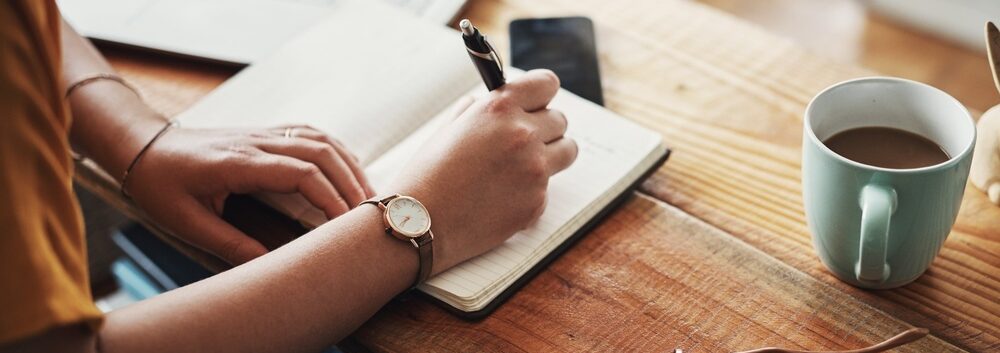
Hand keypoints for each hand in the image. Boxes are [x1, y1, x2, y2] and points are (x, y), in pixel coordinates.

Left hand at [125, 125, 373, 264]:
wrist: (142, 147)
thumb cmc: (160, 185)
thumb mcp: (186, 222)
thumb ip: (229, 244)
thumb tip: (269, 267)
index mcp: (237, 163)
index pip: (300, 173)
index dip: (329, 197)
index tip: (344, 224)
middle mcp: (255, 142)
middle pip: (320, 152)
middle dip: (350, 182)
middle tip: (368, 213)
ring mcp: (261, 133)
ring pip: (319, 139)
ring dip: (348, 164)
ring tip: (367, 193)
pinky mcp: (263, 132)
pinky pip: (309, 133)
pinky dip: (335, 149)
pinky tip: (347, 167)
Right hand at [388, 70, 577, 273]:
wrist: (417, 223)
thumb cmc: (426, 175)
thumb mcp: (449, 128)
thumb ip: (479, 111)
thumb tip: (496, 105)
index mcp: (499, 108)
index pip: (547, 84)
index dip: (542, 93)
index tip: (538, 102)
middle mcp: (523, 135)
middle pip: (560, 120)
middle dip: (544, 128)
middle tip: (523, 141)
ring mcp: (534, 170)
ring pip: (566, 152)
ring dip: (550, 155)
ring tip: (522, 167)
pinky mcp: (537, 203)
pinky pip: (546, 188)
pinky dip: (530, 191)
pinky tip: (501, 198)